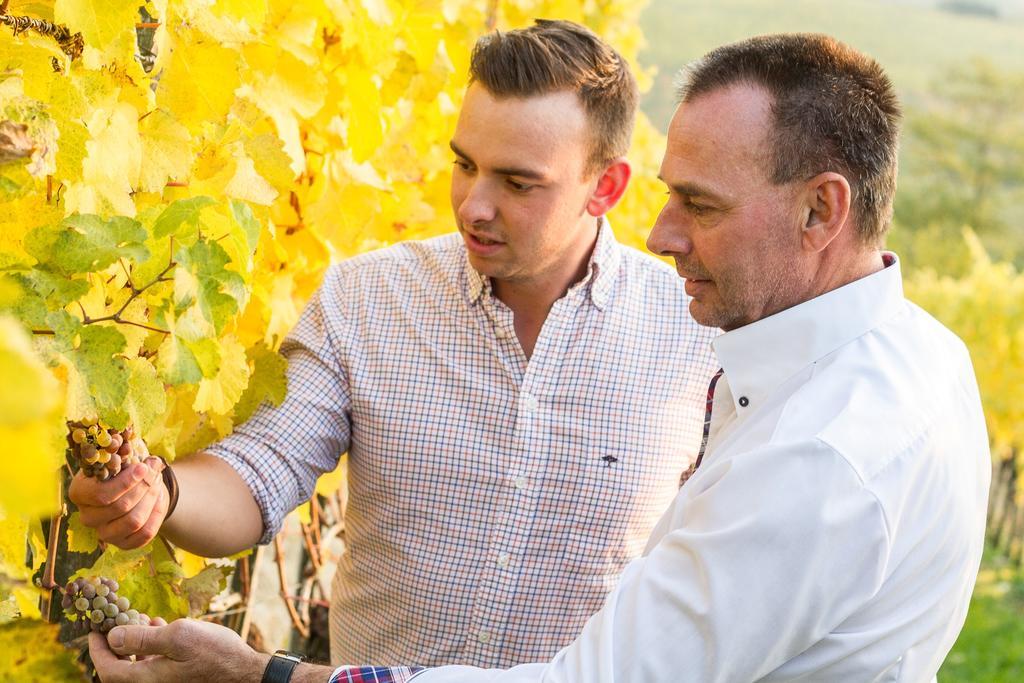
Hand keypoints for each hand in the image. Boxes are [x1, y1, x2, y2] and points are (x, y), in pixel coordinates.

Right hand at [69, 453, 168, 548]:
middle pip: (120, 507)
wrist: (132, 490)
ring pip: (134, 521)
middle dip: (143, 487)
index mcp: (79, 493)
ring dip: (151, 499)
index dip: (125, 482)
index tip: (143, 467)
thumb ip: (131, 459)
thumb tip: (152, 463)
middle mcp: (87, 517)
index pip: (100, 494)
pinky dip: (157, 514)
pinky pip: (145, 533)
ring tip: (157, 483)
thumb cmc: (122, 471)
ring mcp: (103, 534)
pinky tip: (159, 498)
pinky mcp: (122, 544)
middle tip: (155, 472)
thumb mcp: (121, 461)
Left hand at [89, 619, 268, 682]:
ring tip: (139, 617)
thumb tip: (112, 636)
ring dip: (134, 641)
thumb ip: (143, 638)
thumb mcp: (178, 637)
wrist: (244, 672)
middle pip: (121, 668)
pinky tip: (160, 624)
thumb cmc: (215, 653)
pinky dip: (151, 645)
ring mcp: (166, 681)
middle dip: (115, 643)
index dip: (97, 650)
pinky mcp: (179, 676)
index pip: (108, 670)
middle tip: (114, 620)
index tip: (94, 631)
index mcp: (147, 679)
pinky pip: (154, 663)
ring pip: (138, 664)